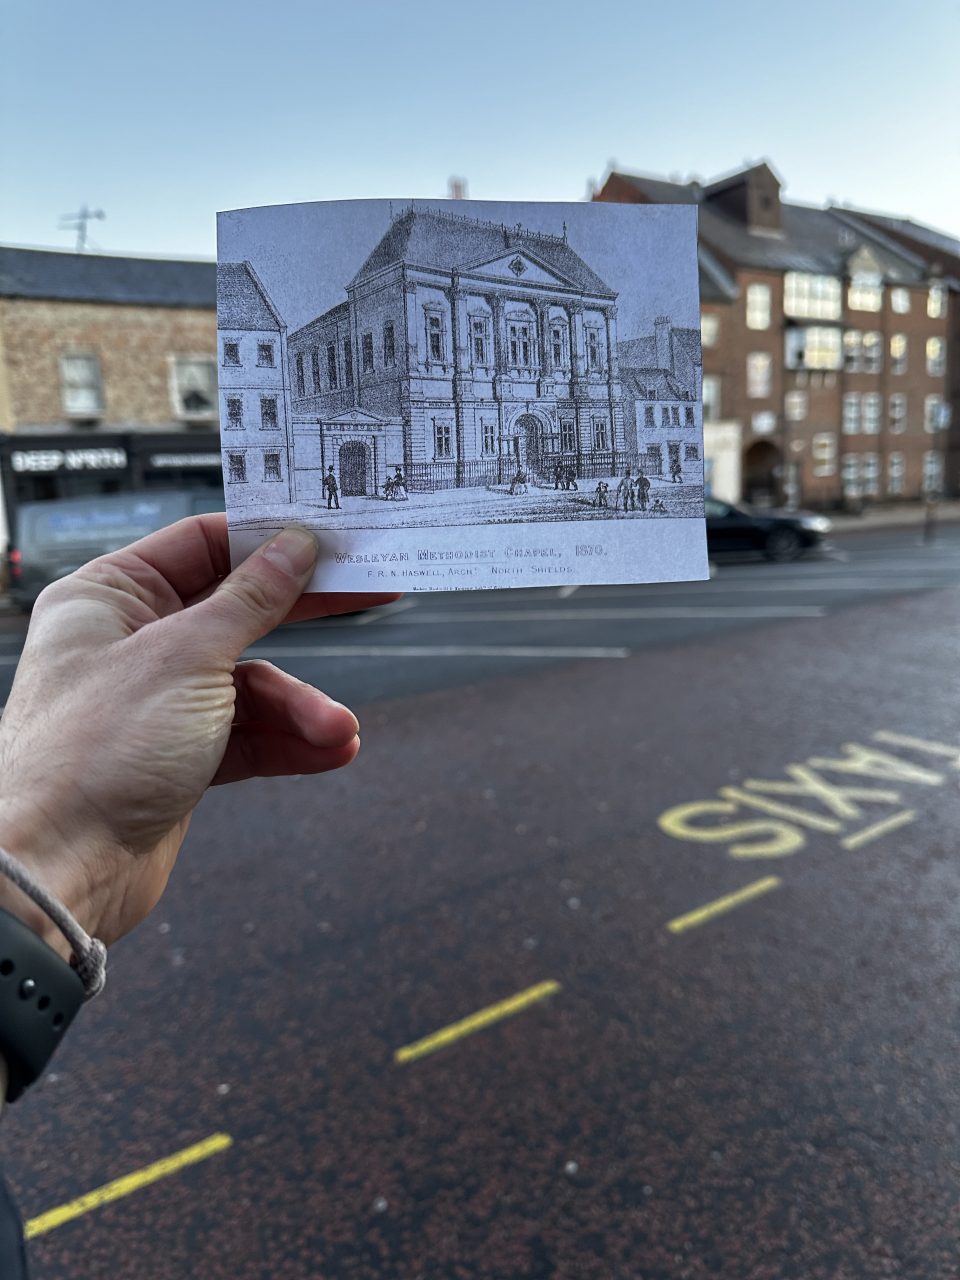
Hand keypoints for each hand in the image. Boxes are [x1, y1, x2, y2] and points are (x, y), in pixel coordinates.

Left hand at [0, 515, 397, 959]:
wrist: (59, 870)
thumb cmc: (94, 752)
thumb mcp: (188, 657)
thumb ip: (250, 600)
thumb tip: (293, 548)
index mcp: (111, 596)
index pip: (202, 544)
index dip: (267, 540)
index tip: (328, 539)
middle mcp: (132, 642)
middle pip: (238, 610)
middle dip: (305, 614)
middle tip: (369, 596)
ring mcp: (158, 701)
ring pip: (251, 684)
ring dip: (300, 707)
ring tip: (336, 732)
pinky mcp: (180, 756)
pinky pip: (248, 735)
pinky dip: (287, 742)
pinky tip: (325, 751)